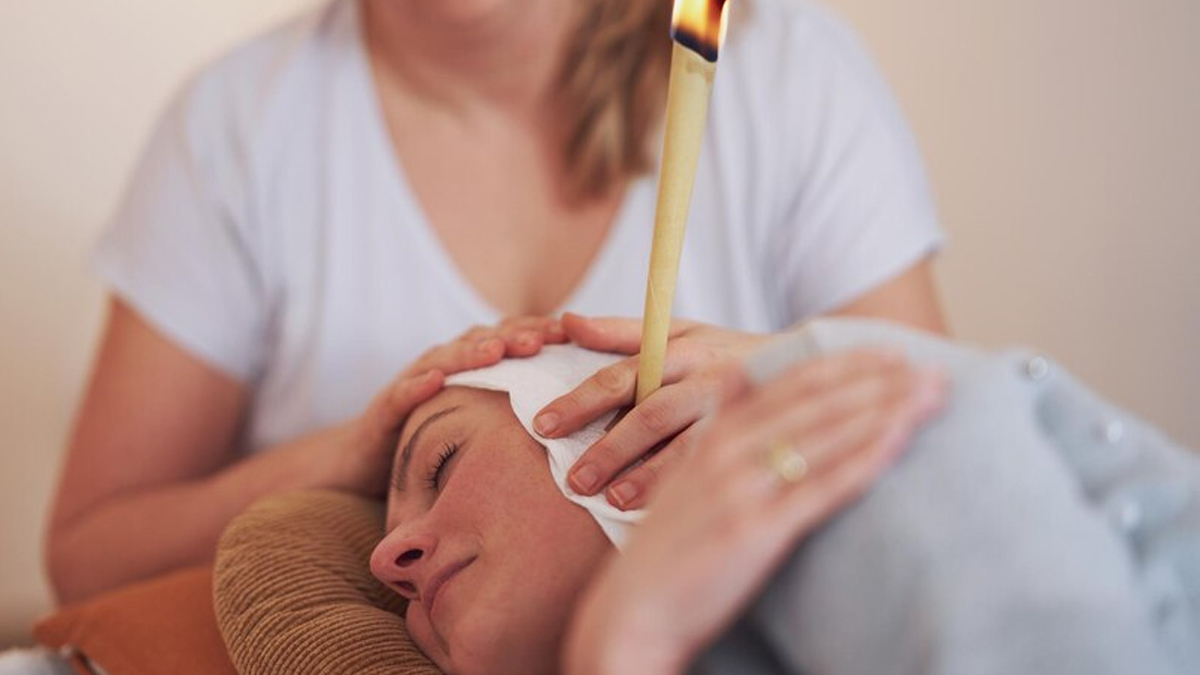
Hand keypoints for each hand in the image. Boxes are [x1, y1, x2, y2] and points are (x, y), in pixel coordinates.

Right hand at [334, 316, 567, 495]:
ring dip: (470, 352)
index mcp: (470, 363)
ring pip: (445, 360)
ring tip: (496, 351)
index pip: (509, 339)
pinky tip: (434, 380)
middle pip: (483, 341)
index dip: (537, 332)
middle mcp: (444, 363)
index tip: (571, 334)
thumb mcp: (482, 421)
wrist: (368, 459)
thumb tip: (576, 414)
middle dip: (514, 336)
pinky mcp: (386, 408)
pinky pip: (402, 393)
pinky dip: (417, 384)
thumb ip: (518, 409)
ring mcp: (414, 381)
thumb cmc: (436, 436)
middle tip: (544, 338)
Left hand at [534, 313, 771, 509]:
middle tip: (573, 480)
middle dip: (609, 448)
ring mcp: (735, 410)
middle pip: (650, 413)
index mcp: (680, 349)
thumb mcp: (681, 331)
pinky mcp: (758, 439)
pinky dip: (687, 488)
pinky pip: (718, 466)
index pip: (621, 375)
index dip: (581, 400)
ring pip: (687, 445)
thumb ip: (621, 331)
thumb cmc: (727, 352)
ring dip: (649, 475)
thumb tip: (565, 322)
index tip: (542, 425)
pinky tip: (662, 512)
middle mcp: (706, 378)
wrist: (811, 361)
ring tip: (613, 500)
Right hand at [562, 349, 947, 674]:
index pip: (791, 384)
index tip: (891, 351)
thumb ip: (719, 422)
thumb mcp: (684, 472)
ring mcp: (741, 488)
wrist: (632, 610)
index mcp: (712, 434)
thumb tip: (741, 373)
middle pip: (816, 403)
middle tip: (932, 366)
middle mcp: (727, 452)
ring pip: (824, 436)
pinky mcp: (755, 530)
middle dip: (879, 382)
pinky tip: (899, 440)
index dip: (845, 364)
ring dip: (884, 410)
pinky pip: (820, 487)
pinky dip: (863, 459)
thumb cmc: (666, 547)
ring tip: (930, 394)